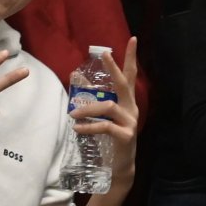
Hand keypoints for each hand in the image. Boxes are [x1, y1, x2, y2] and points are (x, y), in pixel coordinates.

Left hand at [68, 38, 140, 191]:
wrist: (120, 166)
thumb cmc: (110, 139)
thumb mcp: (103, 118)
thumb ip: (94, 101)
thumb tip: (77, 77)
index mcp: (127, 102)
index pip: (131, 75)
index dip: (131, 57)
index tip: (132, 39)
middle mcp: (132, 108)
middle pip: (124, 83)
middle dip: (114, 68)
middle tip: (105, 54)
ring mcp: (130, 122)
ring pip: (108, 107)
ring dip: (88, 108)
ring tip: (72, 114)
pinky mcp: (125, 136)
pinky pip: (105, 127)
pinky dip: (89, 126)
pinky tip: (78, 128)